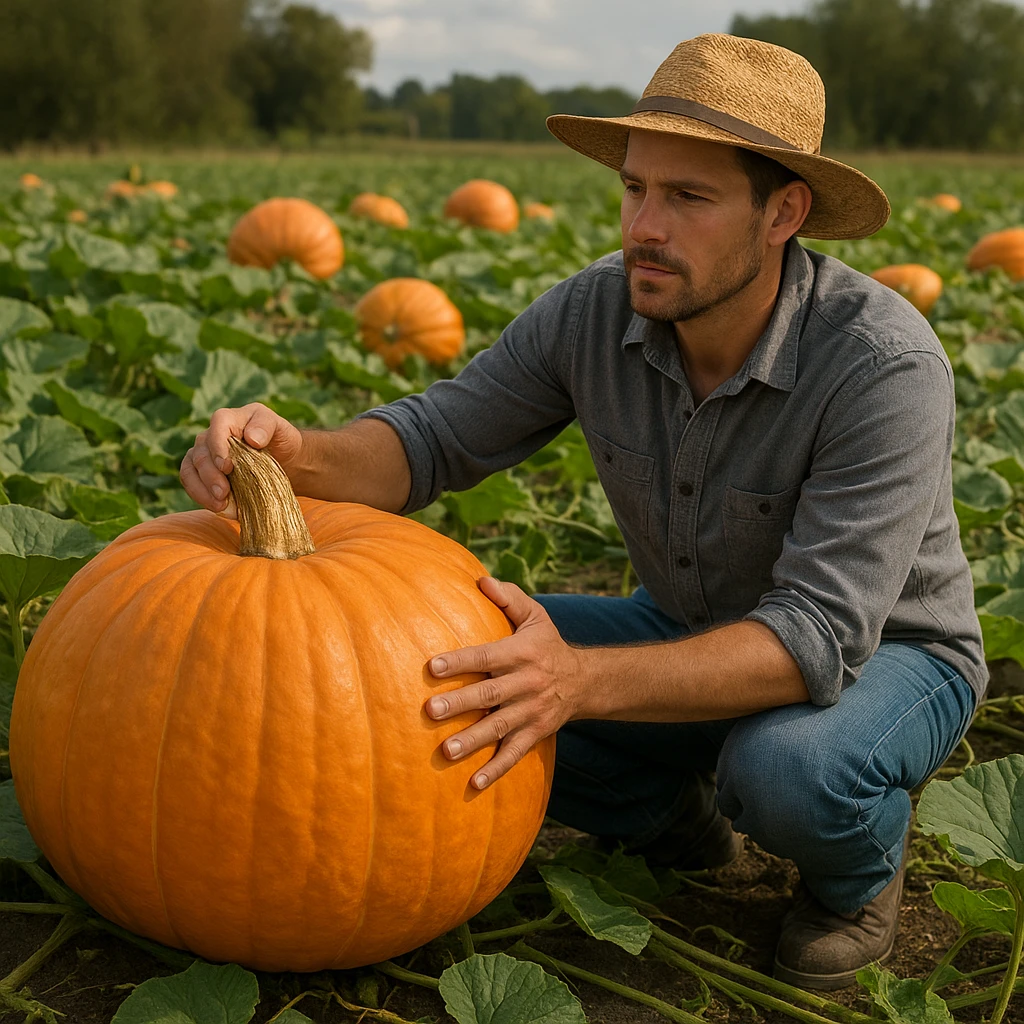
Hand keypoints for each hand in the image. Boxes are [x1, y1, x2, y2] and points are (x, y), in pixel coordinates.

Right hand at [179, 403, 302, 518]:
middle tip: (223, 494)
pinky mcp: (202, 472)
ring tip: (220, 505)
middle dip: (210, 475)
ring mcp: (205, 454)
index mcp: (231, 418)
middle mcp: (212, 434)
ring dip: (201, 489)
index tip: (227, 467)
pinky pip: (191, 482)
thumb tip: (252, 438)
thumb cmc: (282, 441)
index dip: (218, 445)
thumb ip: (266, 426)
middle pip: (201, 452)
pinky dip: (201, 496)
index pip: (218, 424)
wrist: (285, 460)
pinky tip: (219, 508)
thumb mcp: (282, 428)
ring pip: (190, 469)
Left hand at [425, 577, 588, 788]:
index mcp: (521, 653)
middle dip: (459, 704)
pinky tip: (474, 783)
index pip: (486, 656)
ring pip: (499, 728)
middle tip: (429, 711)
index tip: (432, 667)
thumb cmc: (548, 645)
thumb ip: (509, 598)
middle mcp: (526, 683)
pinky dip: (496, 770)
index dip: (460, 661)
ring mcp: (531, 712)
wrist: (586, 681)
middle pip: (488, 694)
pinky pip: (514, 754)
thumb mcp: (536, 616)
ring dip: (472, 740)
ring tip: (445, 751)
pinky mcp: (535, 734)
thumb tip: (480, 579)